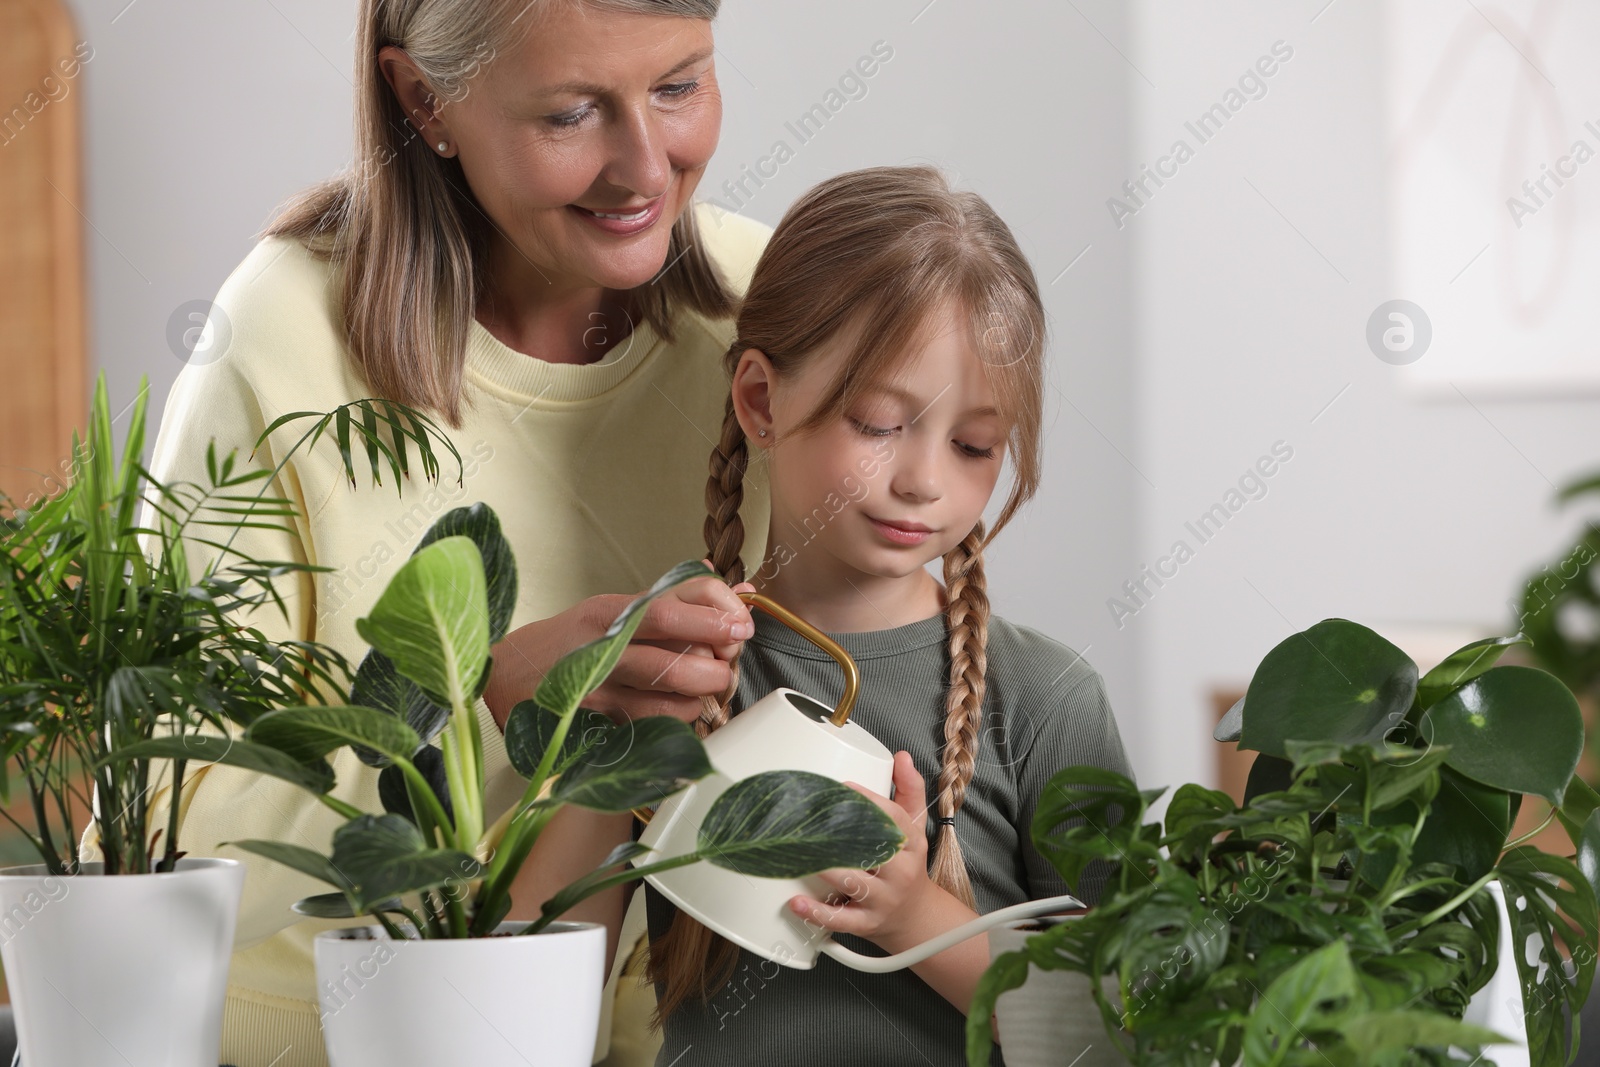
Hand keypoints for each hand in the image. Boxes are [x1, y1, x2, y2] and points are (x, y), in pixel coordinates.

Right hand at [483, 561, 755, 726]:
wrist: (504, 678)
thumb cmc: (571, 643)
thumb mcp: (615, 611)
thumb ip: (676, 602)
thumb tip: (741, 591)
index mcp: (611, 612)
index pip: (674, 604)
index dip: (717, 616)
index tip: (741, 626)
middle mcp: (602, 649)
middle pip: (676, 658)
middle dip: (717, 667)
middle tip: (726, 666)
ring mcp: (596, 693)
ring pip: (668, 701)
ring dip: (700, 699)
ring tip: (705, 691)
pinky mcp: (594, 728)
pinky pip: (652, 730)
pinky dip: (677, 723)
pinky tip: (677, 712)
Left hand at [787, 751, 941, 947]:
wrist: (917, 919)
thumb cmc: (907, 868)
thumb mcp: (915, 830)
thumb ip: (909, 791)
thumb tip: (901, 757)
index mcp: (912, 844)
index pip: (895, 818)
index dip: (869, 801)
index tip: (842, 787)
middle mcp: (900, 872)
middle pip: (873, 850)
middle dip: (841, 835)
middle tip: (810, 821)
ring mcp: (884, 900)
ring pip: (854, 882)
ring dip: (824, 868)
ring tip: (797, 854)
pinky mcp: (867, 924)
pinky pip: (841, 919)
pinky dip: (816, 912)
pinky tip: (796, 901)